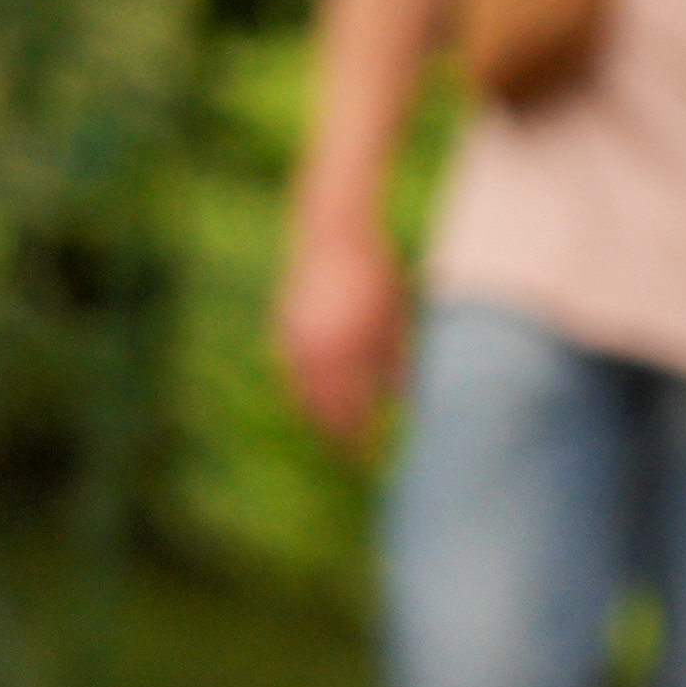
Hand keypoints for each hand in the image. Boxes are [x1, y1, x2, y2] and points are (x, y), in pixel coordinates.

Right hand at [270, 219, 406, 454]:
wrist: (335, 231)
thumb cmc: (377, 276)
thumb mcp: (397, 321)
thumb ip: (397, 363)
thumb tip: (402, 402)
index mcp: (346, 350)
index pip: (350, 412)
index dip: (358, 438)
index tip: (370, 454)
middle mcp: (314, 349)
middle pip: (322, 410)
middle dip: (338, 434)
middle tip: (355, 454)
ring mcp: (293, 339)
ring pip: (302, 393)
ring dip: (319, 414)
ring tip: (338, 432)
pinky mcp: (283, 328)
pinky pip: (292, 372)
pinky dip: (305, 389)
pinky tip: (319, 398)